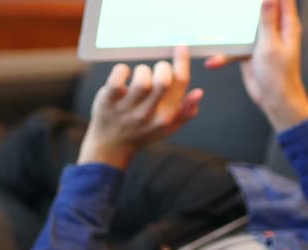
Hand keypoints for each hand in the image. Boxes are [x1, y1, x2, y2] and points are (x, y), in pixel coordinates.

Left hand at [79, 46, 202, 169]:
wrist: (112, 145)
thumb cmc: (145, 130)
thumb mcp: (170, 126)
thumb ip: (187, 111)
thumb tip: (199, 92)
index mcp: (167, 117)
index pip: (180, 85)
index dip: (182, 62)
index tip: (180, 47)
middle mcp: (148, 115)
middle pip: (163, 81)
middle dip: (163, 67)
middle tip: (158, 69)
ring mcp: (127, 109)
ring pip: (141, 80)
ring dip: (143, 70)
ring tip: (140, 75)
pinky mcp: (108, 102)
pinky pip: (117, 78)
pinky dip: (122, 70)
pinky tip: (124, 74)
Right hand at [205, 0, 307, 131]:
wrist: (274, 101)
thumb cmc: (279, 76)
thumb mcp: (271, 45)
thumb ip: (268, 20)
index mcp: (286, 25)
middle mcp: (275, 30)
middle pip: (260, 8)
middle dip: (245, 5)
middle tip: (229, 3)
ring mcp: (261, 40)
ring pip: (244, 26)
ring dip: (231, 26)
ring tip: (215, 19)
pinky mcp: (250, 52)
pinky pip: (234, 47)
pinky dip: (224, 53)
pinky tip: (213, 62)